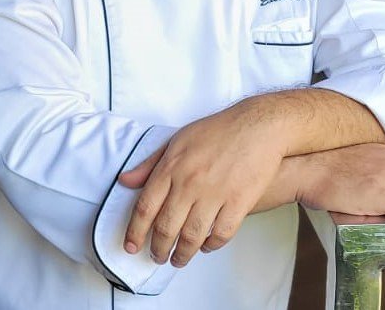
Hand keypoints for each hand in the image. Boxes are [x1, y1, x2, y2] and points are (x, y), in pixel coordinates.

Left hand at [118, 98, 284, 267]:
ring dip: (182, 254)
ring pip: (192, 237)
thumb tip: (125, 181)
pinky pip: (221, 234)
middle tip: (156, 256)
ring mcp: (215, 194)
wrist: (258, 126)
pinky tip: (206, 246)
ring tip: (178, 259)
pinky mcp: (239, 202)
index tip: (131, 246)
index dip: (135, 231)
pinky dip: (211, 246)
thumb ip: (150, 163)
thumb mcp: (178, 139)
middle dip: (157, 249)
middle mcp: (190, 182)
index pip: (146, 207)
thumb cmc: (218, 130)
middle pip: (166, 227)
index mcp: (172, 166)